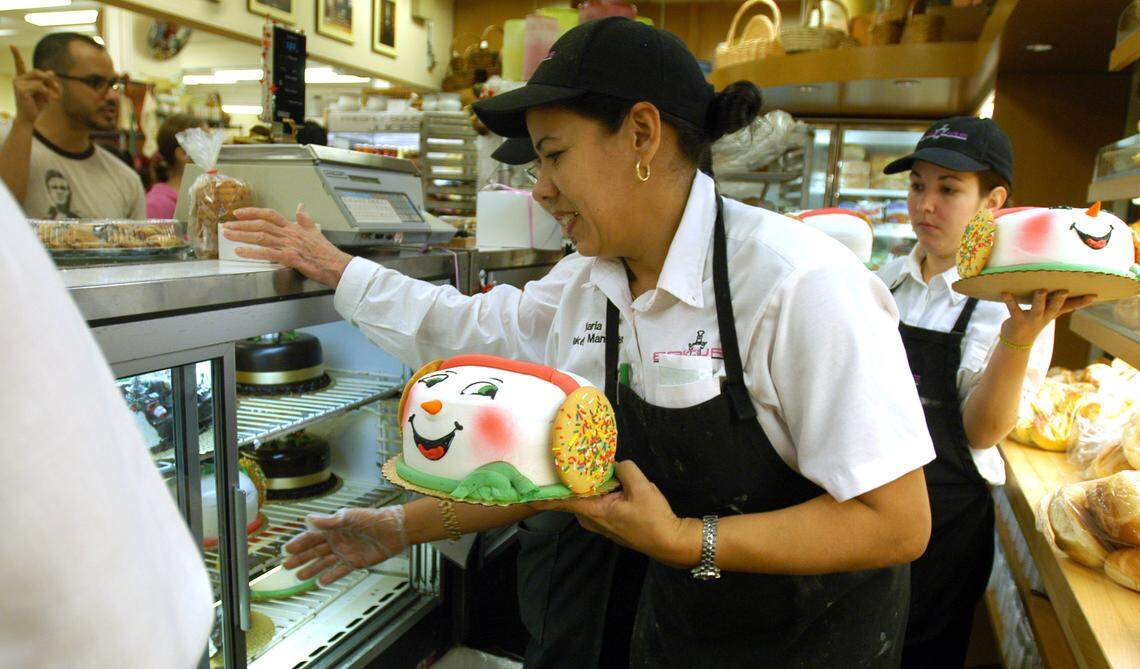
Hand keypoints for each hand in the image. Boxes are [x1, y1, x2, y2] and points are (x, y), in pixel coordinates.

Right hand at [10, 46, 59, 125]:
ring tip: (54, 98)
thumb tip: (51, 72)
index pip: (19, 64)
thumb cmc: (36, 106)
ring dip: (50, 88)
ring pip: (40, 79)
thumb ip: (47, 82)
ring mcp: (18, 84)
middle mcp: (18, 79)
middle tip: (57, 90)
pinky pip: (40, 86)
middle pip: (38, 72)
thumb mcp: (45, 93)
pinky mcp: (21, 89)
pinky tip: (48, 100)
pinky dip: (47, 93)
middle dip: (49, 80)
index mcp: (22, 79)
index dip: (16, 55)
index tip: (11, 45)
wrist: (29, 119)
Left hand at [224, 203, 353, 288]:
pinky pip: (267, 253)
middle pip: (261, 225)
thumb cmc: (326, 252)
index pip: (270, 215)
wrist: (335, 265)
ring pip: (261, 237)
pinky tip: (240, 252)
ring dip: (242, 236)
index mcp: (293, 227)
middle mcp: (289, 234)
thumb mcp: (315, 231)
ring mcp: (289, 245)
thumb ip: (305, 219)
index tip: (239, 213)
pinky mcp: (290, 258)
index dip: (253, 212)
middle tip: (226, 226)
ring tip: (228, 236)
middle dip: (241, 225)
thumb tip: (301, 206)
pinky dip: (252, 252)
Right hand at [283, 506, 407, 584]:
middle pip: (314, 551)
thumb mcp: (349, 517)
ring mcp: (345, 552)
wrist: (394, 530)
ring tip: (299, 576)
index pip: (311, 536)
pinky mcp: (355, 562)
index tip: (286, 550)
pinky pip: (340, 571)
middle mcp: (337, 540)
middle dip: (300, 558)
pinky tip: (321, 582)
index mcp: (333, 528)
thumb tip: (308, 519)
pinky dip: (331, 576)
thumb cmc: (373, 519)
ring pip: (324, 562)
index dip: (298, 543)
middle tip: (286, 566)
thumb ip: (329, 521)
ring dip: (312, 569)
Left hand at [531, 460, 699, 568]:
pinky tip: (605, 479)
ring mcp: (599, 523)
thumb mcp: (642, 487)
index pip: (560, 503)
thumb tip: (614, 463)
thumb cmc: (653, 518)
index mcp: (593, 512)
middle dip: (565, 481)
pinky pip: (595, 503)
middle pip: (571, 497)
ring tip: (584, 463)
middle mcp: (590, 519)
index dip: (540, 496)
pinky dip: (596, 491)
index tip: (522, 489)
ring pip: (585, 499)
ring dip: (584, 485)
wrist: (669, 541)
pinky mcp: (609, 522)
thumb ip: (624, 469)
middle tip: (560, 458)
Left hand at [999, 290, 1094, 347]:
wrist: (1017, 343)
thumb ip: (1057, 303)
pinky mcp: (1017, 320)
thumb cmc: (1033, 322)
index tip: (1094, 295)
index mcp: (1052, 313)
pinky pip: (1013, 309)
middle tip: (1064, 291)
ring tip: (1041, 291)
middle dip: (1059, 299)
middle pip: (1054, 307)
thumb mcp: (1047, 314)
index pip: (1070, 307)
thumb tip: (1068, 287)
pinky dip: (1010, 300)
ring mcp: (1031, 320)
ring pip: (1037, 309)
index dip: (1081, 302)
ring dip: (1039, 300)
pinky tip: (1005, 292)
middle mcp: (1044, 317)